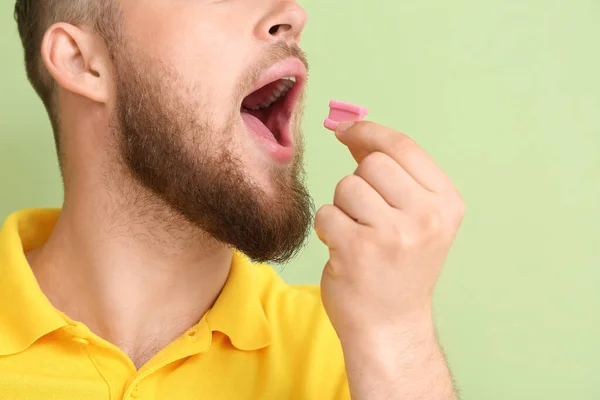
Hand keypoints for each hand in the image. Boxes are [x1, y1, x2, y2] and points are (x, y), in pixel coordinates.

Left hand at [315, 121, 464, 341]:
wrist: (390, 325)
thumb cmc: (399, 267)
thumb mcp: (416, 219)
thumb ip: (393, 174)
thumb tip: (352, 130)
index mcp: (446, 204)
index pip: (403, 147)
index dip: (369, 132)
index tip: (345, 130)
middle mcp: (426, 217)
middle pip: (372, 164)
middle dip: (359, 184)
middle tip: (365, 215)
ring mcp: (393, 234)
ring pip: (347, 186)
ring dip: (343, 208)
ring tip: (357, 235)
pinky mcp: (358, 250)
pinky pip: (326, 213)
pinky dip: (327, 229)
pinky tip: (343, 249)